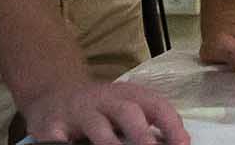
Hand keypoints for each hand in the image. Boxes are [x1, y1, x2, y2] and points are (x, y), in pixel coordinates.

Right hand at [21, 78, 187, 144]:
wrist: (52, 93)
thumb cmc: (99, 109)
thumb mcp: (125, 108)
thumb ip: (149, 122)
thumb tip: (182, 142)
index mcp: (129, 95)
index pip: (156, 105)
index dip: (172, 125)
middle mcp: (105, 99)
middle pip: (127, 111)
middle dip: (142, 134)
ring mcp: (78, 111)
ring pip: (96, 125)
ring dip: (109, 143)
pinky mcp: (52, 125)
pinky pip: (59, 138)